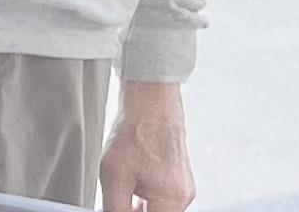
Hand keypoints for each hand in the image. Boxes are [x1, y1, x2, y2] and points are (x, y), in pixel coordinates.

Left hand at [100, 81, 195, 211]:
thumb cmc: (135, 130)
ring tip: (126, 186)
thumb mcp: (114, 178)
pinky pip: (163, 199)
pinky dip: (147, 198)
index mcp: (172, 200)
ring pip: (158, 211)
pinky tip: (134, 181)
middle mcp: (184, 196)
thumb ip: (115, 211)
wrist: (150, 97)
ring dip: (140, 209)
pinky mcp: (180, 177)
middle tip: (119, 199)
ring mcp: (184, 186)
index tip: (119, 206)